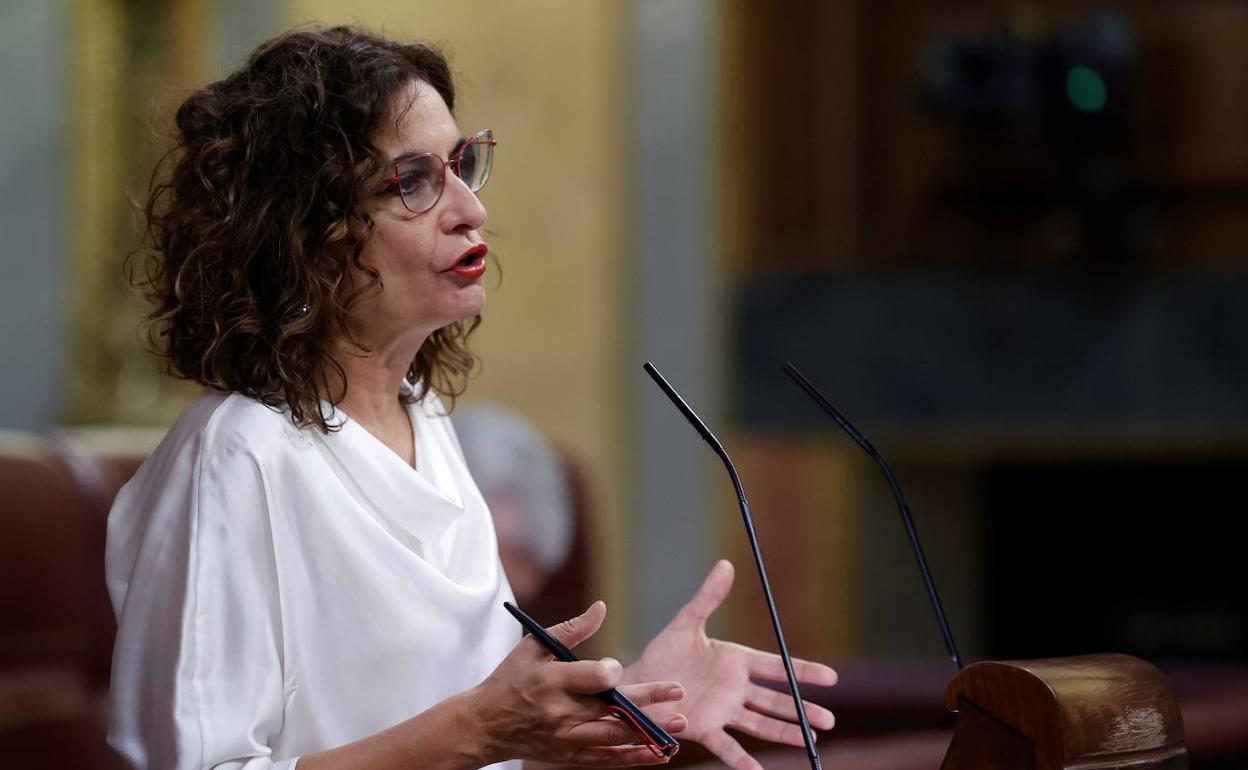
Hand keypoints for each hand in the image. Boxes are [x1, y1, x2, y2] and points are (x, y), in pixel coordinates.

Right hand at [467, 601, 687, 765]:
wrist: (485, 725)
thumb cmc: (510, 678)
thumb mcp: (532, 647)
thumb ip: (571, 629)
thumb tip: (602, 607)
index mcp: (552, 681)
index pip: (593, 678)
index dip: (612, 671)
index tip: (617, 667)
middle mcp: (561, 712)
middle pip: (612, 707)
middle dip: (648, 699)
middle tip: (678, 691)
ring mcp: (566, 738)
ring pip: (615, 736)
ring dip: (650, 731)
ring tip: (680, 724)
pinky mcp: (570, 756)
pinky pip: (607, 759)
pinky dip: (634, 757)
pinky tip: (658, 752)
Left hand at [622, 560, 837, 769]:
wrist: (638, 683)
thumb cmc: (663, 653)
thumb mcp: (686, 623)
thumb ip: (708, 597)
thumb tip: (726, 564)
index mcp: (736, 661)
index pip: (777, 667)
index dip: (804, 672)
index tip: (832, 677)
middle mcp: (735, 689)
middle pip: (776, 701)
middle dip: (803, 710)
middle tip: (830, 720)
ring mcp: (723, 711)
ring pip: (761, 724)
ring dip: (785, 733)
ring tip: (810, 742)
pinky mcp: (705, 728)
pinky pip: (727, 746)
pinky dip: (742, 760)